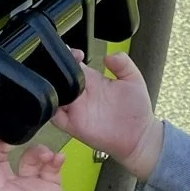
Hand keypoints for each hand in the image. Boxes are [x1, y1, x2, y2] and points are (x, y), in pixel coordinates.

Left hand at [0, 134, 85, 190]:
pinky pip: (50, 168)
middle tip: (12, 132)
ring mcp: (35, 189)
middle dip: (7, 144)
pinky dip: (54, 160)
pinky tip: (59, 160)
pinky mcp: (52, 190)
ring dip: (37, 152)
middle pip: (7, 161)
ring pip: (31, 160)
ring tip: (47, 154)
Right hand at [51, 49, 162, 180]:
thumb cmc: (137, 111)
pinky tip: (55, 103)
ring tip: (57, 82)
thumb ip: (123, 63)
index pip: (75, 64)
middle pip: (61, 78)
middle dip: (56, 69)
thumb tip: (108, 55)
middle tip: (60, 65)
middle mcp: (83, 94)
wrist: (139, 137)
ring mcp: (77, 110)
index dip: (70, 56)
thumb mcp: (134, 80)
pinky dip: (50, 110)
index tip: (74, 53)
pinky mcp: (74, 125)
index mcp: (94, 80)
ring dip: (52, 88)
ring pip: (55, 95)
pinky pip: (55, 117)